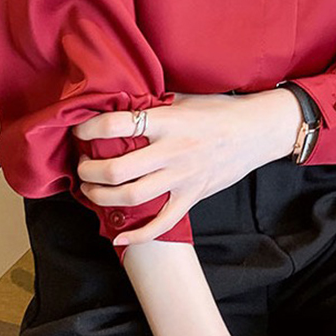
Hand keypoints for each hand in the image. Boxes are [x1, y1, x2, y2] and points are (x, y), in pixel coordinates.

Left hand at [71, 88, 302, 245]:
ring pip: (131, 197)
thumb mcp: (185, 98)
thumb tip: (120, 102)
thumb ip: (154, 103)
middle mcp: (172, 151)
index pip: (117, 124)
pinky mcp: (192, 197)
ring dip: (100, 198)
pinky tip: (117, 237)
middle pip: (116, 170)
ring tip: (91, 190)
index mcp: (168, 121)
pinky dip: (137, 235)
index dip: (89, 127)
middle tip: (82, 166)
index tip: (80, 129)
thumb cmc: (219, 110)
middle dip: (88, 171)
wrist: (256, 130)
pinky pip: (161, 224)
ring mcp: (183, 177)